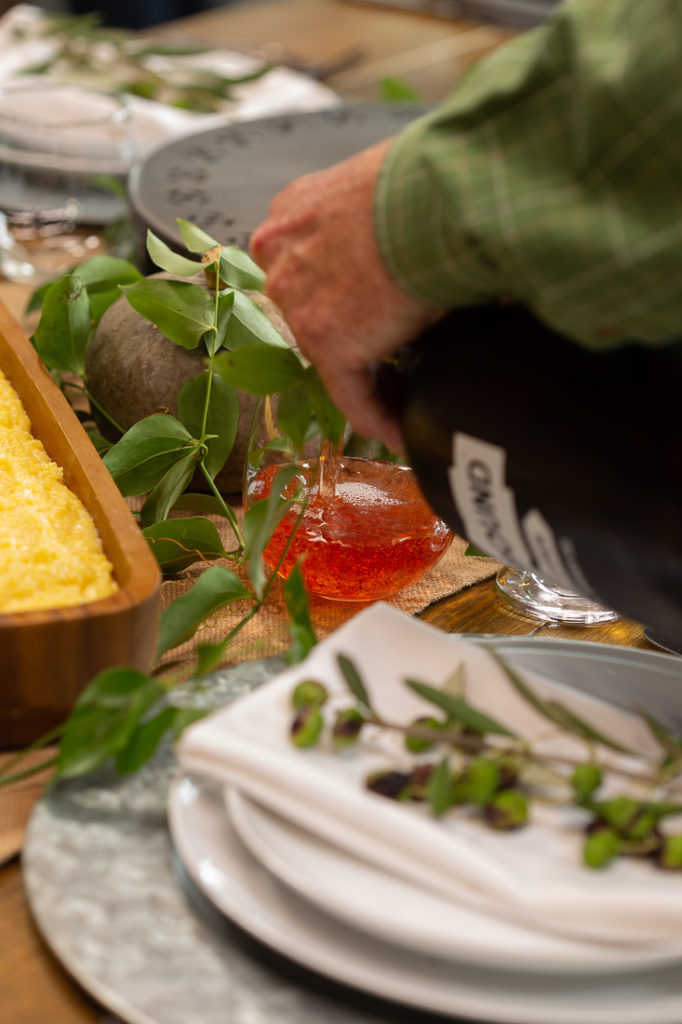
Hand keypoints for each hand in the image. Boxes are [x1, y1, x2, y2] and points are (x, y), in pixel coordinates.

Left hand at [250, 139, 442, 450]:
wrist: (438, 195)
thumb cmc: (430, 182)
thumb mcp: (382, 189)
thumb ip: (375, 224)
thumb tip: (417, 247)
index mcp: (292, 215)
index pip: (306, 272)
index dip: (338, 300)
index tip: (367, 322)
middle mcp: (282, 259)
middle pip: (313, 316)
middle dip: (351, 341)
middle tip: (390, 365)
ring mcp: (299, 303)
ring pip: (333, 358)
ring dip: (368, 381)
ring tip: (403, 404)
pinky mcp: (327, 342)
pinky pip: (352, 395)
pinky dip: (377, 417)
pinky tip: (400, 432)